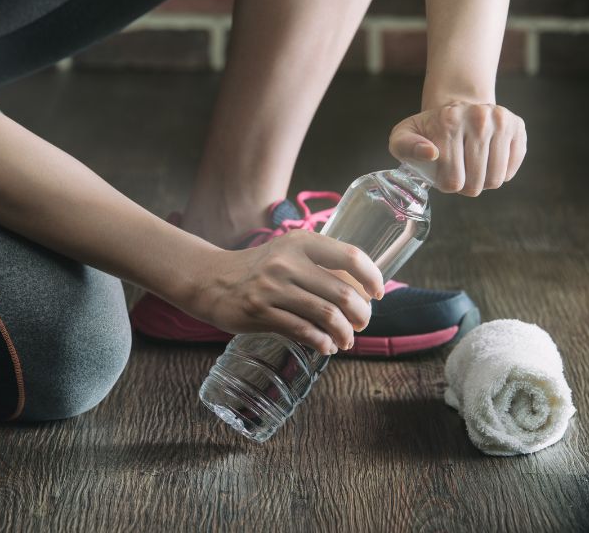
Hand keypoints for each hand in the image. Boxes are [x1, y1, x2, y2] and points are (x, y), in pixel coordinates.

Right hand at [187, 229, 384, 354]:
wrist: (211, 280)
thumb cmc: (258, 269)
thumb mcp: (287, 253)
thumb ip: (319, 264)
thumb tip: (362, 290)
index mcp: (301, 242)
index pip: (351, 257)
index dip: (372, 278)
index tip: (378, 293)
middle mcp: (287, 261)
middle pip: (343, 293)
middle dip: (361, 314)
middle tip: (362, 323)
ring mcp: (272, 287)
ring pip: (327, 315)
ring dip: (345, 333)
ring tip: (346, 340)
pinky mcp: (260, 312)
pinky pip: (303, 331)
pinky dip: (322, 343)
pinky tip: (326, 346)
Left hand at [388, 101, 526, 195]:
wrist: (455, 110)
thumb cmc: (427, 131)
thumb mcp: (403, 136)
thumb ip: (406, 147)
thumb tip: (431, 153)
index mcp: (448, 121)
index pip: (452, 180)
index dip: (446, 185)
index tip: (441, 174)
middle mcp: (478, 118)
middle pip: (476, 182)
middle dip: (465, 187)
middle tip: (458, 174)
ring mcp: (501, 121)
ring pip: (496, 178)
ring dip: (482, 182)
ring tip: (472, 169)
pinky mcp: (517, 126)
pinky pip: (512, 168)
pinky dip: (500, 173)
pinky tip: (488, 162)